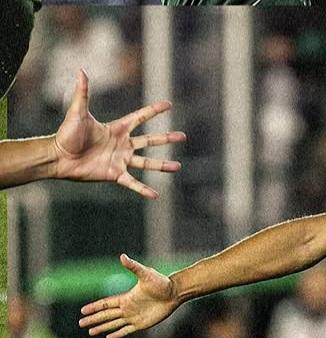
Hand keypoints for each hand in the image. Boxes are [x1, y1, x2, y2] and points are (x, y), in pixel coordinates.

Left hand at [53, 69, 185, 198]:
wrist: (59, 157)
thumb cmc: (67, 134)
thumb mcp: (78, 112)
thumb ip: (83, 93)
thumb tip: (82, 71)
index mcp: (117, 129)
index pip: (140, 117)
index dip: (154, 111)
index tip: (168, 105)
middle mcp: (122, 144)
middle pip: (149, 141)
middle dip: (166, 138)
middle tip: (182, 136)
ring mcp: (120, 160)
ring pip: (147, 163)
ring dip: (162, 165)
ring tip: (177, 166)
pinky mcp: (115, 174)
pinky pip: (133, 183)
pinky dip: (143, 189)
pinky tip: (155, 195)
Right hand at [78, 254, 178, 337]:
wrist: (175, 293)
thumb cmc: (161, 282)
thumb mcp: (146, 274)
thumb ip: (133, 267)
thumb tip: (122, 256)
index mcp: (126, 298)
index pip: (106, 303)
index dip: (94, 307)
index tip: (82, 311)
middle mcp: (127, 308)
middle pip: (106, 315)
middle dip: (93, 319)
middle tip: (80, 323)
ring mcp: (134, 316)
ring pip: (113, 324)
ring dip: (102, 328)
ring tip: (90, 332)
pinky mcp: (142, 324)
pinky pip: (126, 330)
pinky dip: (117, 334)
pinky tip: (109, 337)